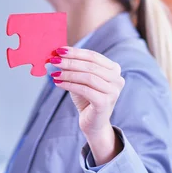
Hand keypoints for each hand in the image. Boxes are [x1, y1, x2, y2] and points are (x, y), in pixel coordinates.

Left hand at [51, 47, 124, 163]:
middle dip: (70, 62)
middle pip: (90, 65)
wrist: (93, 122)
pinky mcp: (105, 103)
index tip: (59, 50)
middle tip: (54, 60)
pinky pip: (85, 89)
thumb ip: (75, 65)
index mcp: (114, 69)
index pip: (93, 56)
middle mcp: (117, 79)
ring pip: (88, 77)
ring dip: (68, 73)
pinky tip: (58, 83)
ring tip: (54, 73)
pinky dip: (69, 85)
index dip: (75, 52)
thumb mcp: (81, 78)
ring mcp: (113, 91)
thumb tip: (58, 52)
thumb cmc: (86, 97)